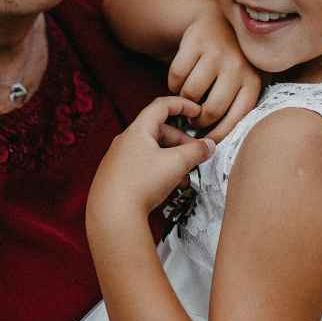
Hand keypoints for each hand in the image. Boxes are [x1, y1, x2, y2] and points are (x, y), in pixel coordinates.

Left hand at [88, 97, 214, 222]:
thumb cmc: (140, 184)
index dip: (182, 104)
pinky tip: (170, 187)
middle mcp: (125, 141)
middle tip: (196, 154)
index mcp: (137, 130)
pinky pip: (143, 166)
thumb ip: (196, 151)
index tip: (197, 111)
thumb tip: (209, 145)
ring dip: (172, 159)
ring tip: (185, 176)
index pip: (161, 106)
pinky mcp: (116, 178)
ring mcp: (118, 160)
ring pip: (152, 152)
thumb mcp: (176, 164)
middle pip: (158, 131)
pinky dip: (159, 171)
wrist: (112, 216)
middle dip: (181, 141)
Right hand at [168, 7, 260, 140]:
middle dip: (198, 121)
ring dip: (183, 102)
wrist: (218, 23)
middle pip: (211, 110)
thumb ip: (238, 107)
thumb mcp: (245, 81)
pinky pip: (176, 76)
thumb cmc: (232, 63)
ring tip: (189, 100)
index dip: (218, 135)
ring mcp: (217, 52)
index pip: (236, 119)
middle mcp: (238, 66)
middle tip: (194, 120)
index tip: (206, 141)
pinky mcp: (195, 42)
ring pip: (190, 94)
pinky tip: (180, 82)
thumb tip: (218, 144)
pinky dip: (173, 84)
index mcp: (253, 81)